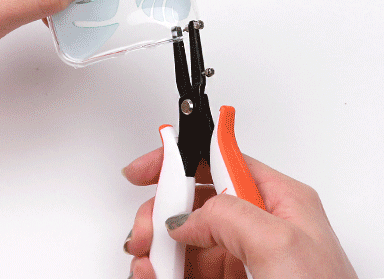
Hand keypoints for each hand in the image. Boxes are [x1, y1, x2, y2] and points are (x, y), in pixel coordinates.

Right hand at [122, 148, 357, 278]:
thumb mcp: (281, 245)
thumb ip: (230, 215)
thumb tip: (186, 217)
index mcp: (278, 198)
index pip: (218, 159)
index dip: (179, 158)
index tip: (145, 170)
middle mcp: (260, 222)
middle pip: (196, 199)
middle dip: (162, 211)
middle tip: (145, 232)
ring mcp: (245, 254)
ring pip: (188, 236)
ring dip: (159, 246)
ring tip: (148, 262)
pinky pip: (189, 266)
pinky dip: (165, 270)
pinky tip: (154, 274)